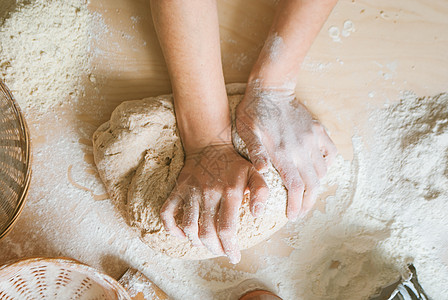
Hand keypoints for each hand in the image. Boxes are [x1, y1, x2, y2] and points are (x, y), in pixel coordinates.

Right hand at [160, 144, 268, 263]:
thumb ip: (261, 192)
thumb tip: (257, 215)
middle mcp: (208, 193)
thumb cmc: (235, 164)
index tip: (234, 257)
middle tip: (222, 252)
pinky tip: (181, 234)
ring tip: (205, 245)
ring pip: (188, 226)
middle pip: (207, 232)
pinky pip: (167, 212)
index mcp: (229, 191)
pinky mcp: (178, 190)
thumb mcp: (255, 172)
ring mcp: (190, 192)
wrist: (210, 144)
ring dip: (196, 242)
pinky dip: (171, 228)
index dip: (230, 248)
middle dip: (215, 249)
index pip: (226, 229)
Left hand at [236, 82, 336, 219]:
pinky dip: (327, 166)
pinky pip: (329, 153)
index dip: (296, 205)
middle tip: (300, 213)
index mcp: (282, 152)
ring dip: (316, 188)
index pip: (295, 187)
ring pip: (322, 172)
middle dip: (307, 204)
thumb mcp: (246, 131)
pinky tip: (318, 171)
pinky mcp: (318, 130)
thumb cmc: (253, 111)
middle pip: (312, 185)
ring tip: (307, 197)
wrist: (271, 87)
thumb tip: (261, 172)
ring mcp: (312, 139)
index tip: (293, 216)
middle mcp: (301, 148)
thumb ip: (255, 152)